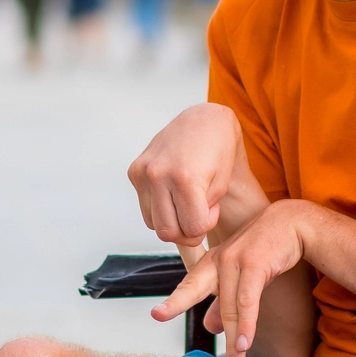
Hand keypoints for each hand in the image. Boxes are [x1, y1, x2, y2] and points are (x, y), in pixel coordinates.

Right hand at [128, 103, 254, 245]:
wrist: (203, 121)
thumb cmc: (218, 151)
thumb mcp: (220, 187)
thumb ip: (201, 215)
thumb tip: (181, 235)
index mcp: (184, 178)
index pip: (192, 228)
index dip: (205, 225)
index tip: (212, 209)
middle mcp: (158, 174)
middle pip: (167, 232)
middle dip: (186, 232)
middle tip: (198, 215)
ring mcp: (143, 172)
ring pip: (152, 224)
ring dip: (171, 221)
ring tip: (186, 203)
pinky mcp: (134, 171)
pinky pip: (145, 207)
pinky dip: (160, 207)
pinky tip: (173, 192)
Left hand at [152, 200, 317, 356]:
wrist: (292, 222)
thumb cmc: (266, 250)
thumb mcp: (243, 277)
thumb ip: (225, 303)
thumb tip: (209, 327)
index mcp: (211, 263)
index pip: (190, 285)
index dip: (174, 301)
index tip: (157, 315)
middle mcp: (219, 260)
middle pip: (210, 302)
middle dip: (215, 336)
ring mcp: (235, 260)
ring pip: (230, 308)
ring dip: (234, 340)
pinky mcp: (255, 263)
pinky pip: (247, 300)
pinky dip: (246, 324)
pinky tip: (244, 343)